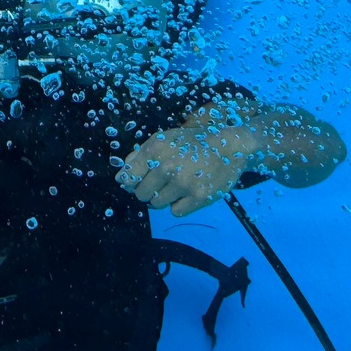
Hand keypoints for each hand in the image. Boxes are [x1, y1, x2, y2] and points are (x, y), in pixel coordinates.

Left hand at [115, 126, 252, 216]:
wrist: (230, 146)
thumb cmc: (192, 142)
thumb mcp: (164, 139)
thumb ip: (140, 156)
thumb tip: (121, 178)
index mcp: (155, 149)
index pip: (129, 177)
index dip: (131, 182)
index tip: (137, 182)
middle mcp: (167, 167)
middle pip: (141, 193)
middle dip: (147, 190)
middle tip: (162, 182)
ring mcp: (183, 184)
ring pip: (157, 204)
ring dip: (163, 198)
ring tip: (176, 186)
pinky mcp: (198, 197)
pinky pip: (175, 211)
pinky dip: (179, 205)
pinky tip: (188, 193)